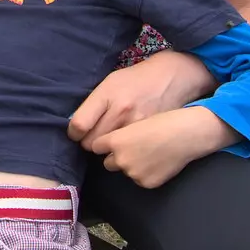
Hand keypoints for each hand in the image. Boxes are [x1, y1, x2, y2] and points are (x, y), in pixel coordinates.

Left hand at [68, 50, 213, 148]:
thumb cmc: (137, 81)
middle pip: (92, 145)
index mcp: (110, 96)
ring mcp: (139, 133)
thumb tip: (75, 127)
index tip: (79, 133)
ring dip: (113, 155)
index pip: (80, 126)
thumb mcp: (111, 82)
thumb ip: (93, 105)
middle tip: (106, 135)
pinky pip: (129, 169)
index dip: (76, 133)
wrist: (174, 81)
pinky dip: (132, 162)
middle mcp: (122, 115)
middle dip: (94, 143)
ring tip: (126, 141)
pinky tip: (141, 148)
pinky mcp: (150, 143)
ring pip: (109, 160)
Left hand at [88, 107, 234, 188]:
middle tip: (134, 148)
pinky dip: (146, 173)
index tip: (109, 143)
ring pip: (125, 171)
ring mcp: (133, 173)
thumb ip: (118, 134)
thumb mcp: (134, 121)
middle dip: (116, 157)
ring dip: (132, 165)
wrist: (186, 134)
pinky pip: (139, 179)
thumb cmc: (162, 120)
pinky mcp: (146, 183)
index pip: (96, 146)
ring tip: (149, 153)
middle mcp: (120, 159)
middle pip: (108, 162)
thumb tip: (107, 143)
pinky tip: (158, 162)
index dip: (104, 144)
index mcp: (115, 140)